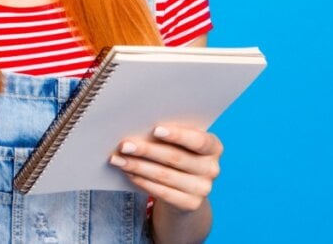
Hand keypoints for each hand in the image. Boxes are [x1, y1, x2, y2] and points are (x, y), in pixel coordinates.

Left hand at [108, 124, 222, 211]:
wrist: (187, 189)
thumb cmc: (179, 154)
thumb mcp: (181, 143)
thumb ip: (169, 135)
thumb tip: (139, 128)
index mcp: (214, 147)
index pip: (198, 141)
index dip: (177, 135)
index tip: (155, 130)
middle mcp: (212, 168)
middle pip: (176, 158)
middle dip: (147, 150)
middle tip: (124, 145)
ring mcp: (203, 189)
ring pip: (165, 175)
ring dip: (138, 166)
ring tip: (119, 159)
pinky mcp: (190, 204)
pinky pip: (163, 192)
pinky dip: (143, 181)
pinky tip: (129, 173)